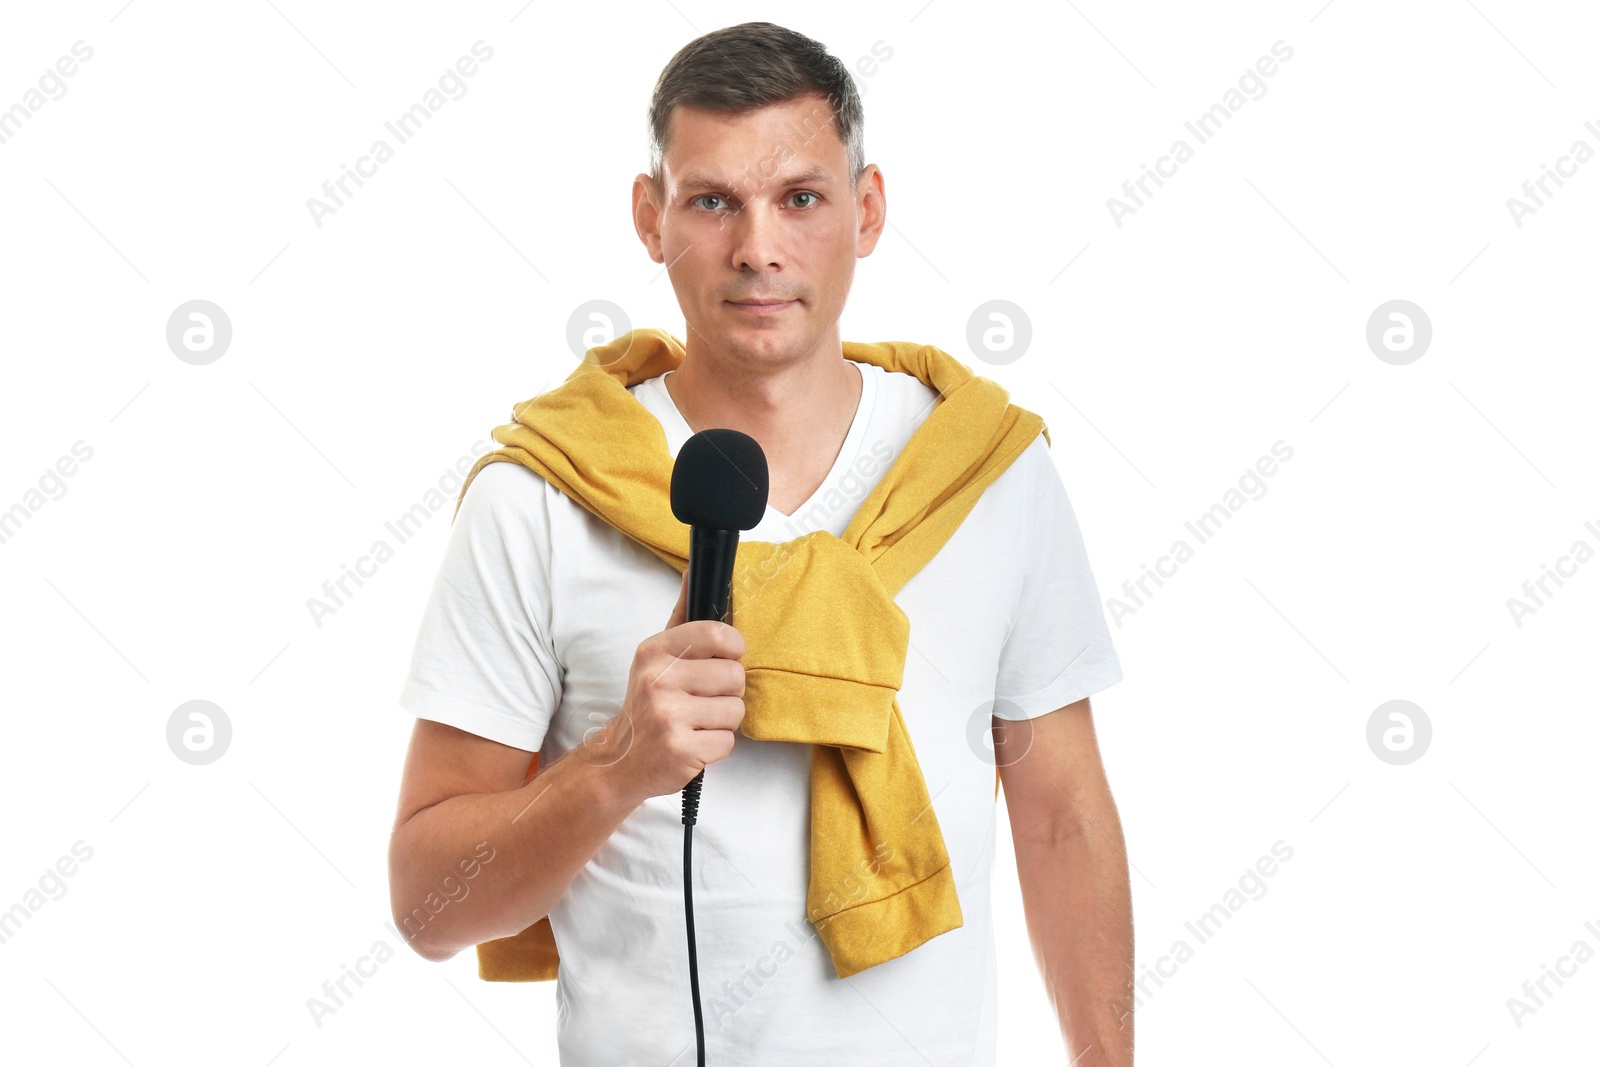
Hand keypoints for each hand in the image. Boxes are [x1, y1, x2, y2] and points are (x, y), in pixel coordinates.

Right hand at [601, 566, 745, 800]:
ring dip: (723, 720)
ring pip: (735, 711)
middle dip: (728, 691)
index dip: (734, 649)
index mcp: (654, 651)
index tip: (725, 659)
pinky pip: (728, 741)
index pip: (718, 634)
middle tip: (704, 699)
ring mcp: (668, 717)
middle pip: (735, 676)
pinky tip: (693, 741)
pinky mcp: (680, 750)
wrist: (620, 759)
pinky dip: (716, 745)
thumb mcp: (657, 656)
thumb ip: (682, 616)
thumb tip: (692, 571)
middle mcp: (658, 680)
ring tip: (697, 721)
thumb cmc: (648, 702)